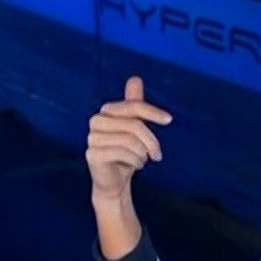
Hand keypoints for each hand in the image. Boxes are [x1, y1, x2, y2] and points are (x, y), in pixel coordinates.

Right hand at [85, 76, 172, 199]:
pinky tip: (134, 166)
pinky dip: (135, 162)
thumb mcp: (134, 128)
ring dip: (143, 154)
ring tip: (142, 160)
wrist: (114, 181)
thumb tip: (135, 78)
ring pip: (130, 141)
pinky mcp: (92, 154)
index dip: (152, 111)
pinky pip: (123, 154)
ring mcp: (92, 138)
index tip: (169, 120)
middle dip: (151, 141)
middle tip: (157, 155)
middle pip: (134, 125)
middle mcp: (96, 121)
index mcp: (106, 111)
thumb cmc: (126, 153)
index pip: (133, 106)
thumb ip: (134, 105)